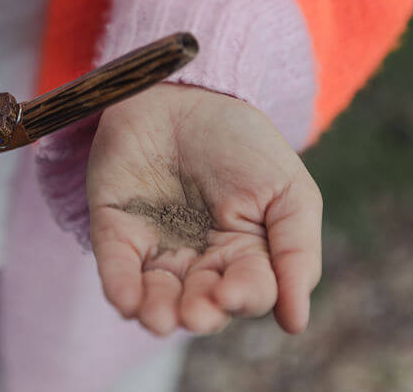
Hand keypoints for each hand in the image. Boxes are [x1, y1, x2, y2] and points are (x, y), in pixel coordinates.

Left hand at [87, 83, 321, 336]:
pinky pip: (116, 266)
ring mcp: (155, 246)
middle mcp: (198, 260)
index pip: (247, 291)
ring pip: (155, 296)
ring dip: (157, 312)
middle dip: (198, 312)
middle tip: (195, 312)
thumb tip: (295, 322)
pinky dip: (120, 287)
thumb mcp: (287, 190)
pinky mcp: (116, 229)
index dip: (242, 297)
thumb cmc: (242, 141)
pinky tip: (128, 301)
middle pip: (199, 303)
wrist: (187, 89)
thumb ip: (297, 251)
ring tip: (158, 318)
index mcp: (244, 255)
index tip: (233, 292)